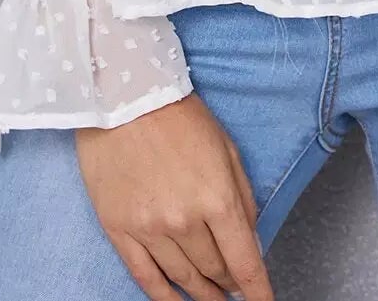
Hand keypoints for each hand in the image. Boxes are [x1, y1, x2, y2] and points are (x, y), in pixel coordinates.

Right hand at [76, 95, 273, 300]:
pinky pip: (145, 277)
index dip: (258, 290)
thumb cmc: (178, 115)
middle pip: (214, 271)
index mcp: (217, 198)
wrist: (123, 97)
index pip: (244, 261)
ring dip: (201, 294)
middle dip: (229, 283)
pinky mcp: (120, 230)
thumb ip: (242, 197)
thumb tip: (250, 241)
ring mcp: (150, 229)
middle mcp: (185, 221)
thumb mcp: (226, 148)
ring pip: (183, 279)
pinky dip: (163, 296)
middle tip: (234, 288)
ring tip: (212, 300)